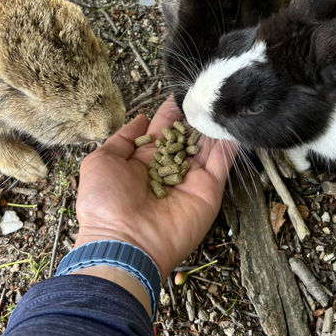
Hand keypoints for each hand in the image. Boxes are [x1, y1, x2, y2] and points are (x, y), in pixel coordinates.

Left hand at [74, 96, 237, 278]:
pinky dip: (230, 144)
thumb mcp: (101, 161)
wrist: (123, 243)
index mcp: (144, 160)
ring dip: (214, 125)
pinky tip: (233, 123)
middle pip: (188, 136)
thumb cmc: (105, 203)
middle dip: (196, 115)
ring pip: (207, 146)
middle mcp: (169, 168)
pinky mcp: (208, 191)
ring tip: (221, 100)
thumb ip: (123, 138)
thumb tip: (141, 119)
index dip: (172, 112)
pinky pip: (222, 164)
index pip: (163, 130)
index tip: (182, 92)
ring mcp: (190, 179)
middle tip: (206, 92)